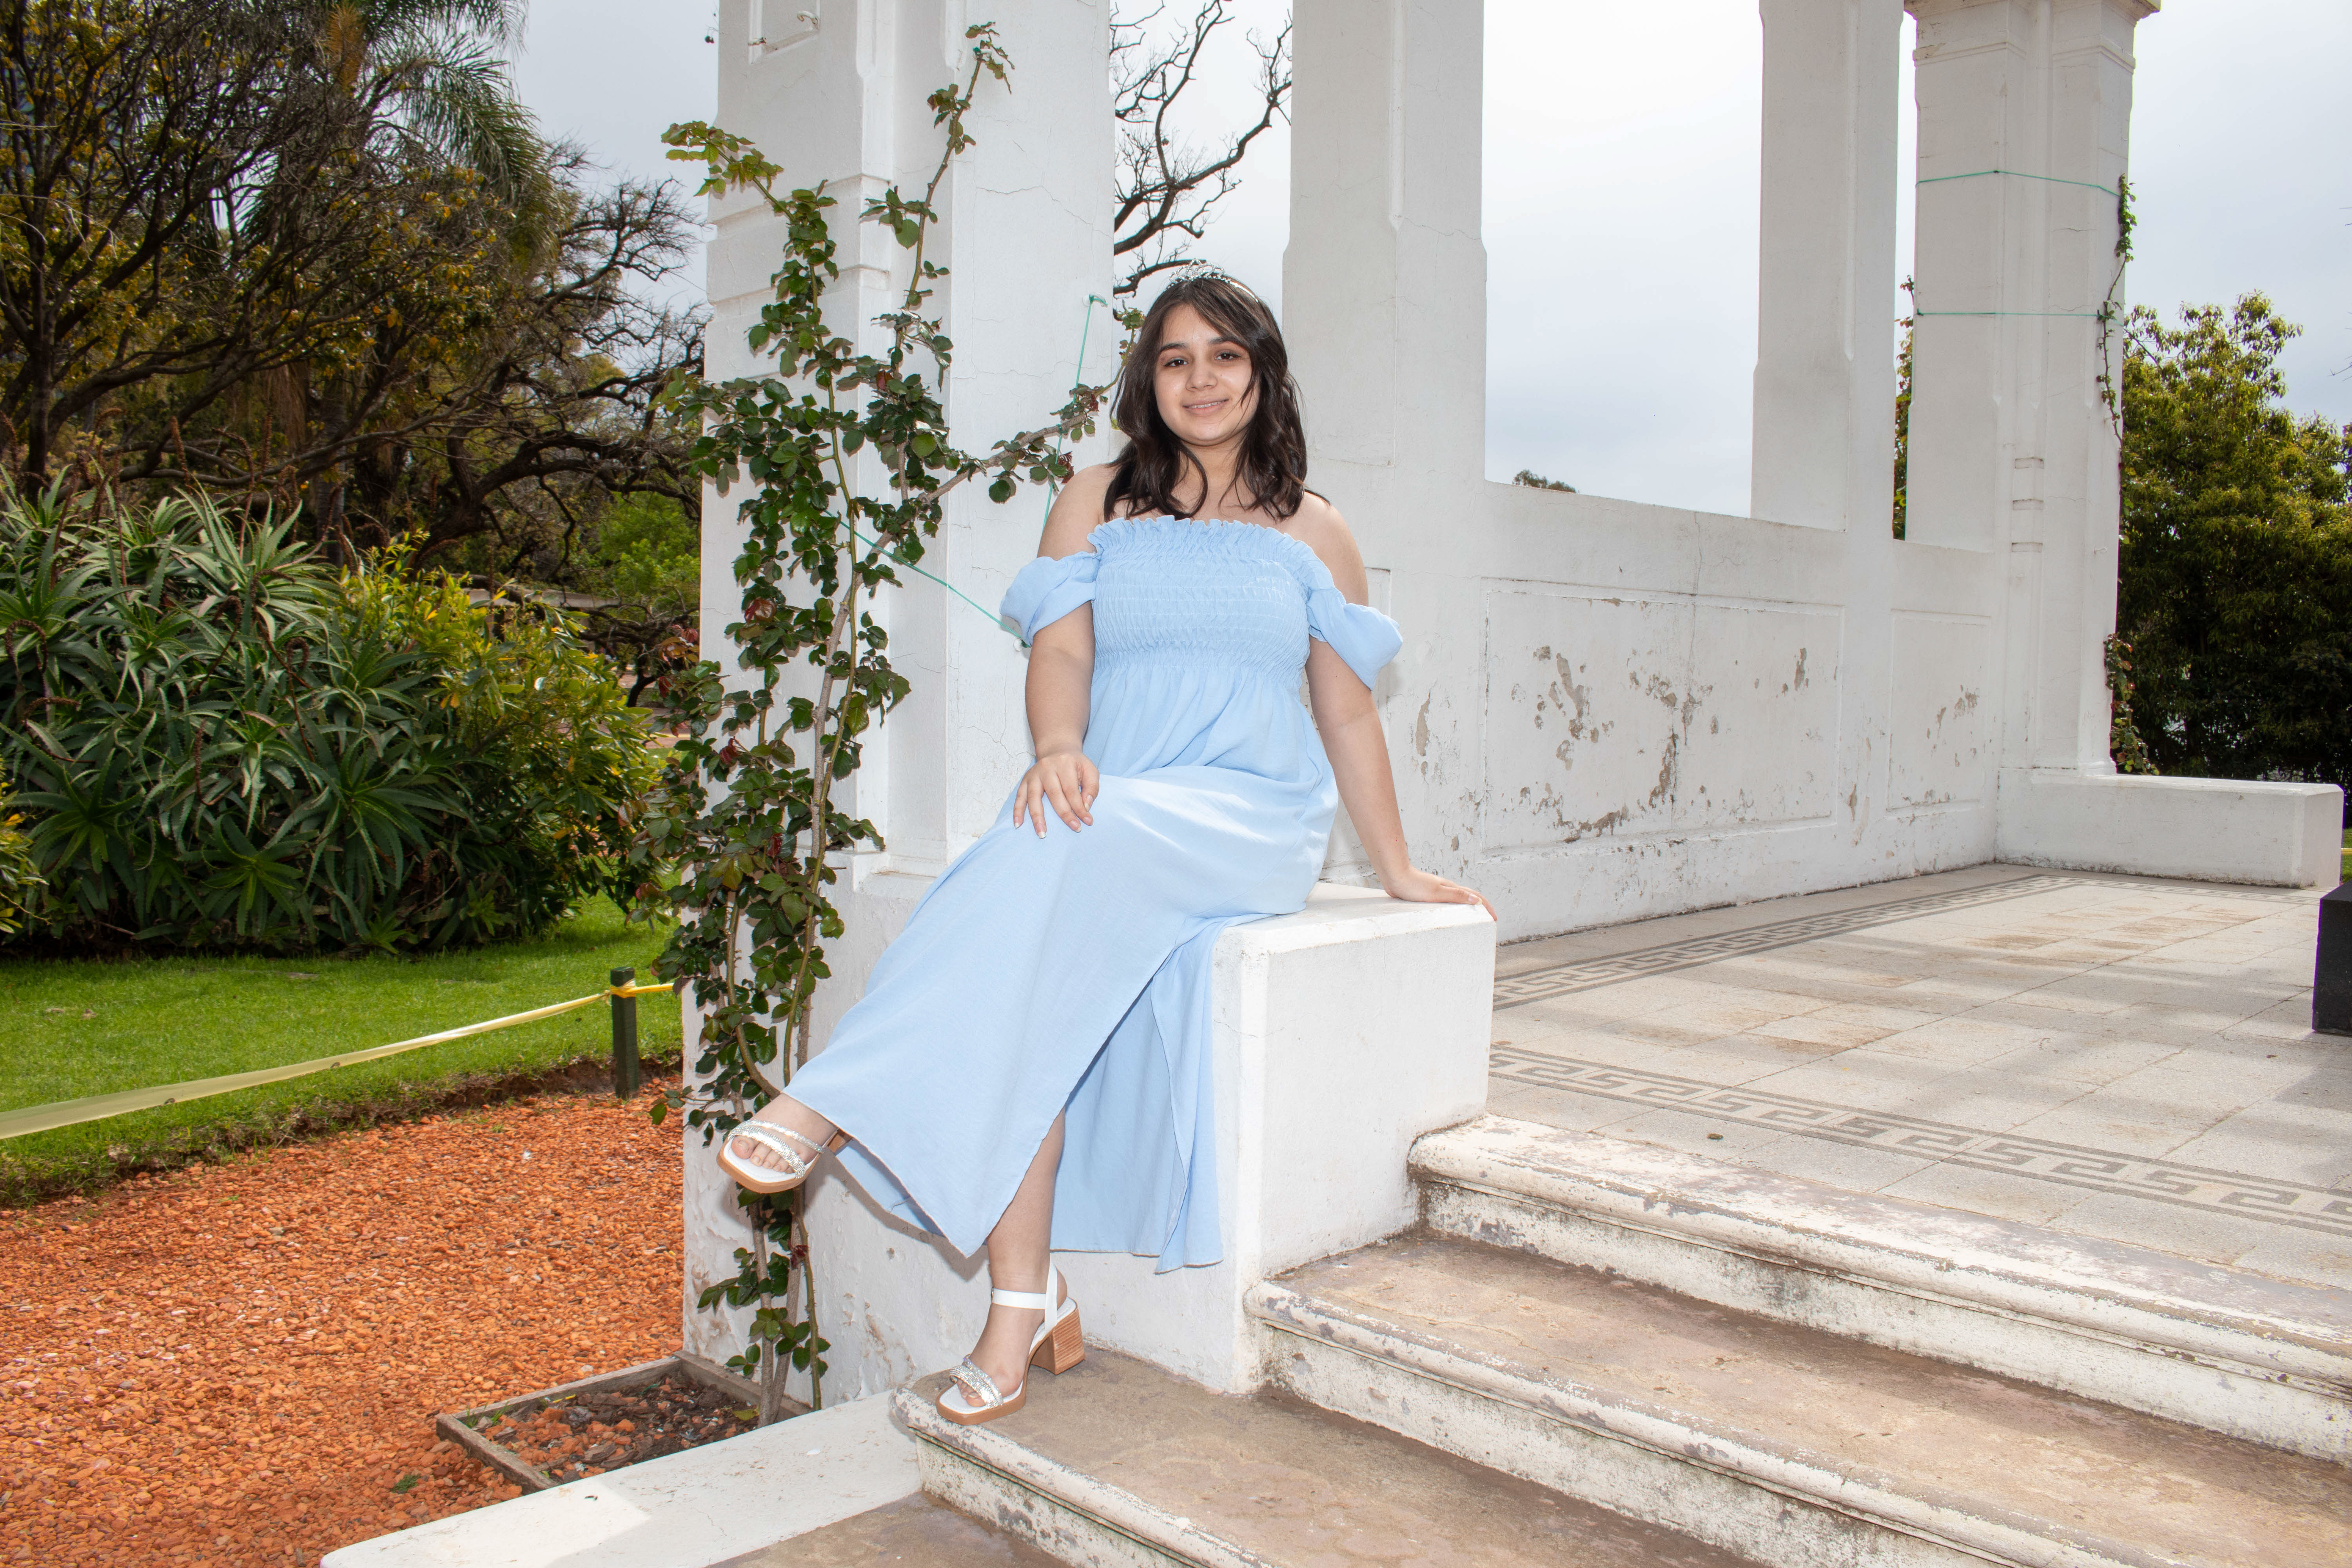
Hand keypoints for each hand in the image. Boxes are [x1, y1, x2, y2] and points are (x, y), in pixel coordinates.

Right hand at [1015, 750, 1097, 835]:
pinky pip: (1019, 797)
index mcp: (1064, 764)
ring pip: (1034, 797)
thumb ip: (1092, 787)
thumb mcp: (1090, 770)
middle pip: (1054, 795)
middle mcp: (1047, 768)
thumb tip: (1086, 806)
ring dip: (1037, 817)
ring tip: (1042, 833)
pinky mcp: (1025, 780)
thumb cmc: (1075, 764)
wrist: (1058, 750)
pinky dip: (1017, 811)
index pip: (1072, 791)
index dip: (1079, 808)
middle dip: (1065, 814)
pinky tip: (1018, 824)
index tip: (1087, 821)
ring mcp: (1034, 774)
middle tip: (1075, 828)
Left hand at [1380, 865, 1494, 920]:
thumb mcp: (1437, 893)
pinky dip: (1453, 909)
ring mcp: (1438, 891)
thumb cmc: (1413, 885)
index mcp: (1451, 888)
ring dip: (1467, 908)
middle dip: (1481, 907)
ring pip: (1457, 899)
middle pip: (1469, 897)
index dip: (1486, 906)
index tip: (1494, 918)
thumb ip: (1456, 896)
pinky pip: (1446, 902)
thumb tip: (1477, 901)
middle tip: (1487, 920)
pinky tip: (1448, 914)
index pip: (1475, 896)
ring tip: (1472, 919)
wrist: (1395, 876)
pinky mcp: (1428, 895)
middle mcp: (1447, 888)